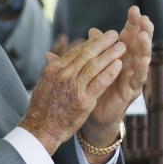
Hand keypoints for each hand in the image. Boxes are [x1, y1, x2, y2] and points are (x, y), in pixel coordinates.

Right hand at [20, 29, 125, 154]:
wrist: (40, 129)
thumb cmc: (41, 108)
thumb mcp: (43, 84)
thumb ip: (51, 69)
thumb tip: (50, 56)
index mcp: (54, 69)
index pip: (75, 52)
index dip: (90, 43)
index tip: (101, 37)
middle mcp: (63, 75)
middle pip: (86, 54)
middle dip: (102, 42)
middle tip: (115, 35)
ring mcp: (73, 87)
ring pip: (95, 65)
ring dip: (110, 54)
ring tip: (122, 47)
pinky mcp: (83, 100)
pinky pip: (100, 82)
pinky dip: (110, 72)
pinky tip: (119, 65)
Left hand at [83, 6, 153, 144]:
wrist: (92, 111)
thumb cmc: (94, 84)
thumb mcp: (91, 64)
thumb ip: (92, 48)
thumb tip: (91, 31)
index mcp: (118, 55)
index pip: (127, 36)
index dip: (131, 23)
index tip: (133, 9)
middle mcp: (128, 63)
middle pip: (138, 44)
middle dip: (142, 30)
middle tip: (144, 18)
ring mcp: (131, 76)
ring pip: (141, 59)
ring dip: (144, 46)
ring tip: (144, 35)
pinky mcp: (131, 90)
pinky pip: (138, 78)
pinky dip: (141, 68)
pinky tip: (144, 59)